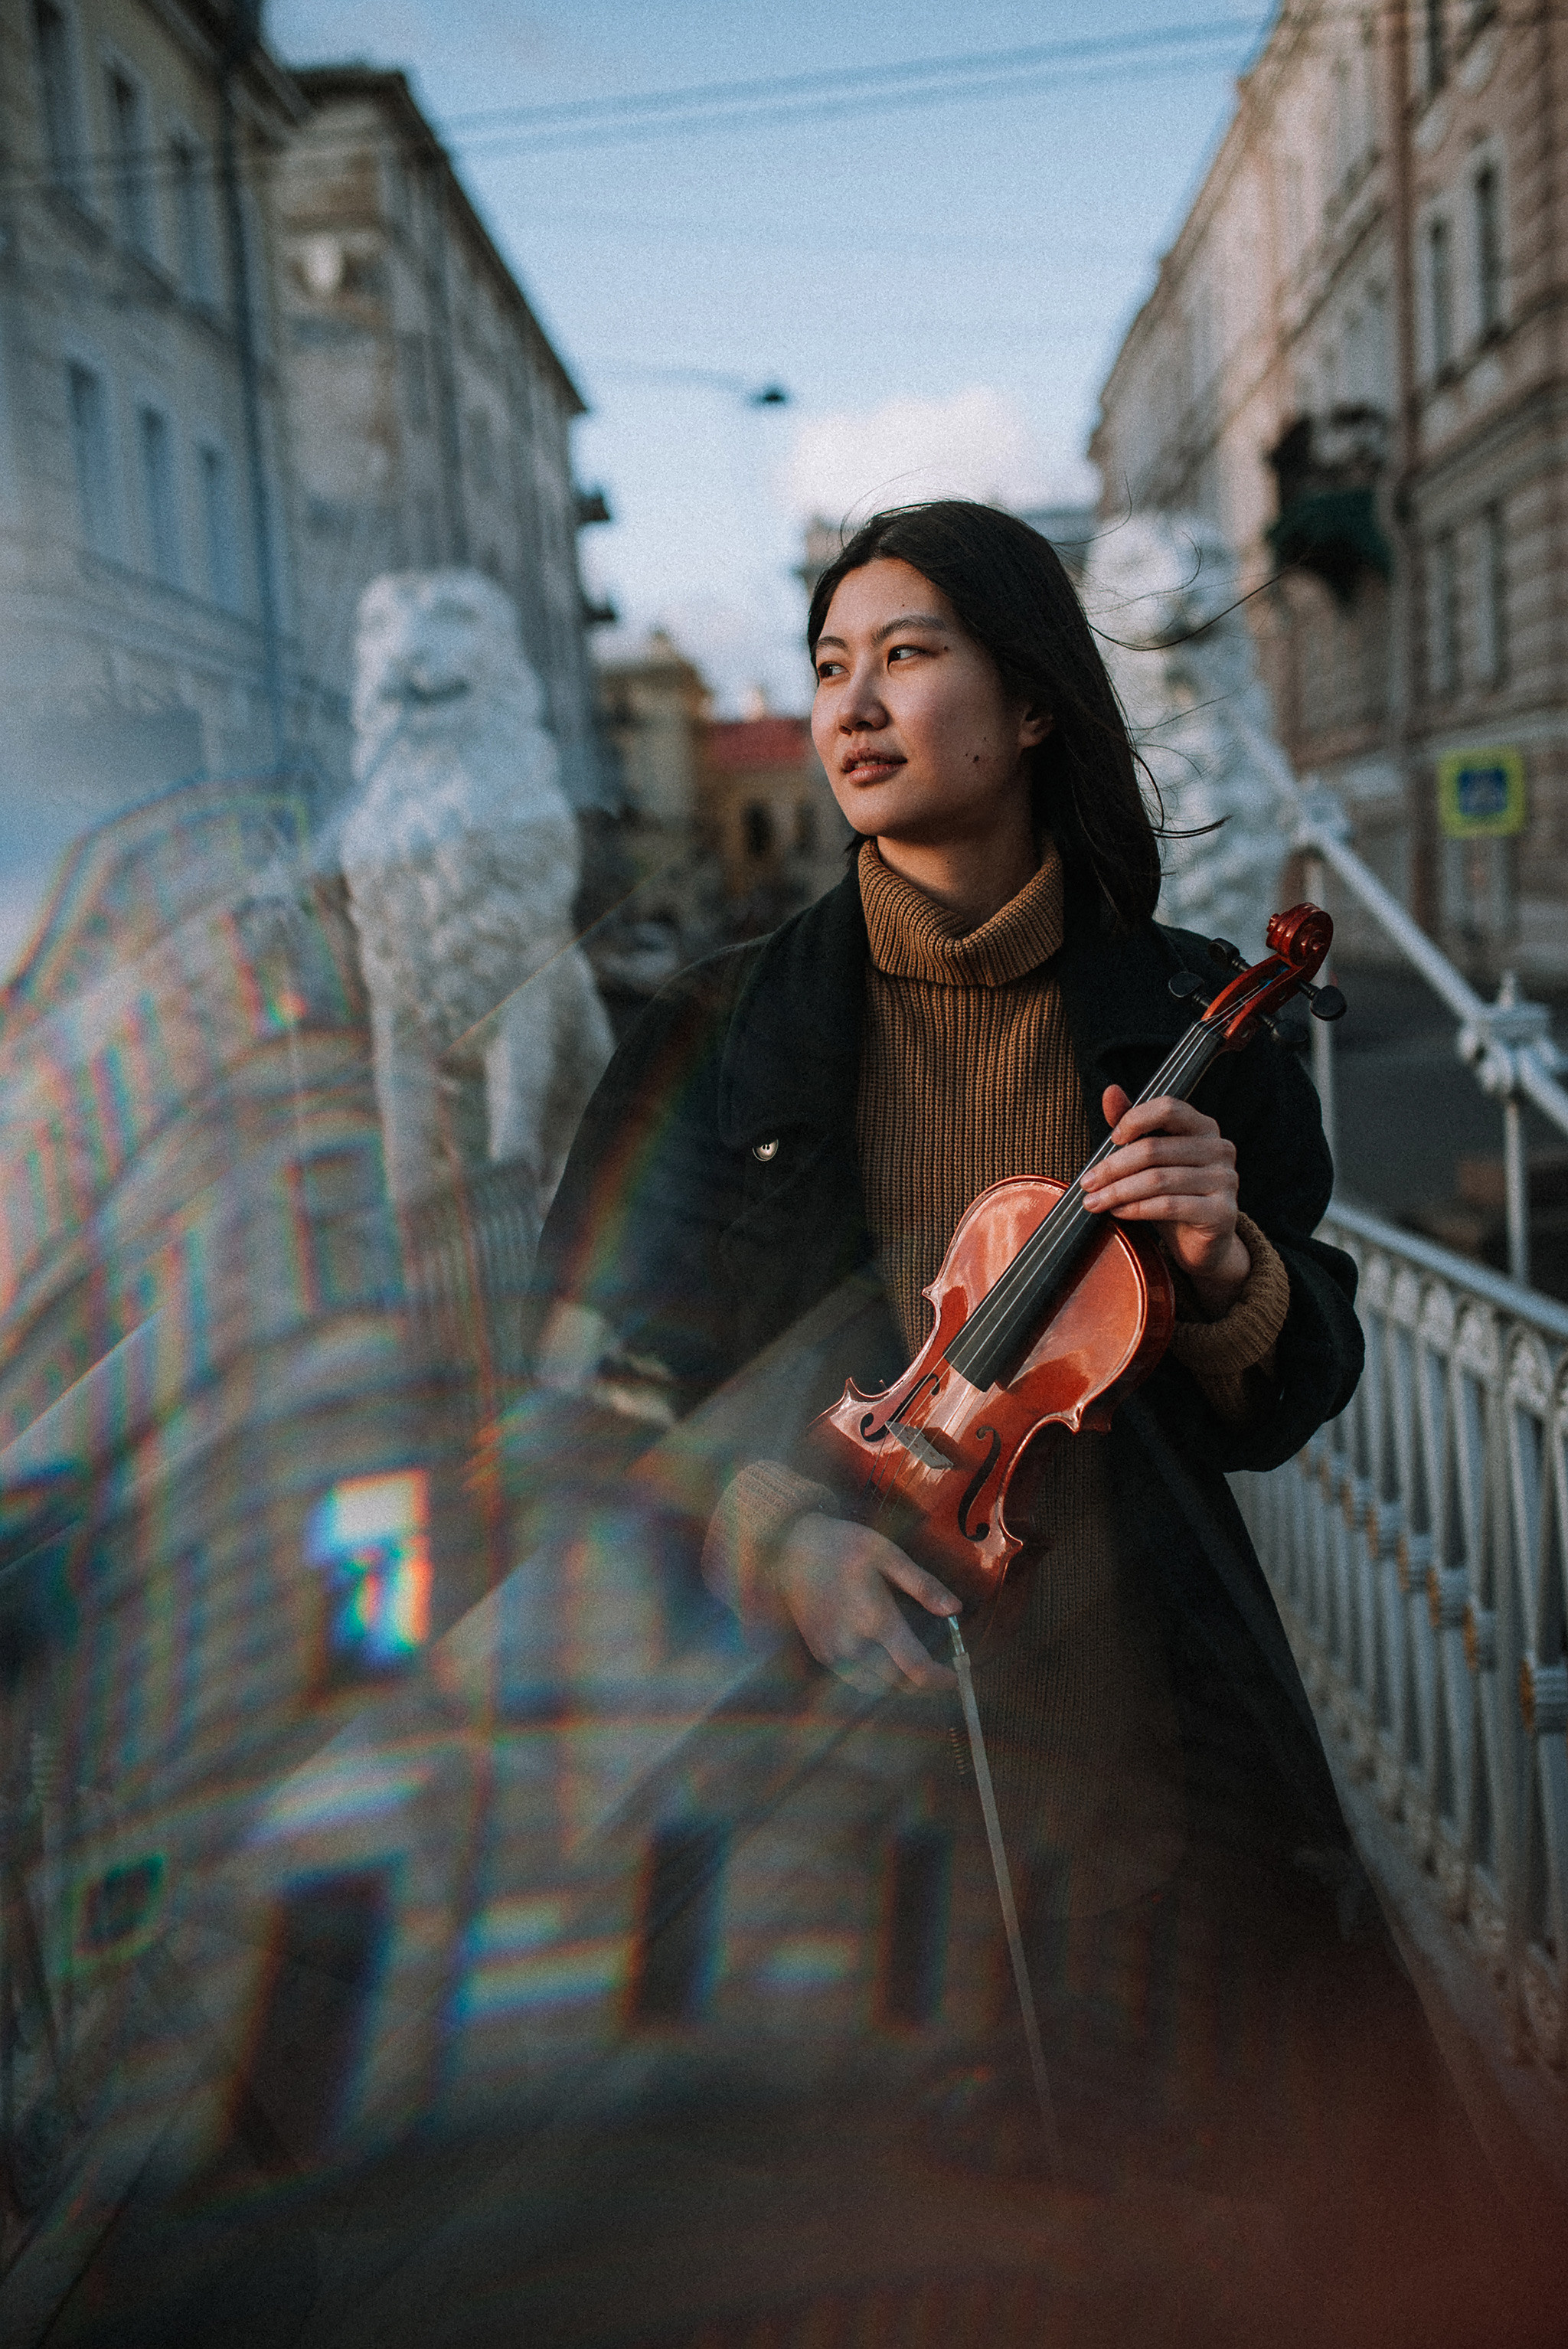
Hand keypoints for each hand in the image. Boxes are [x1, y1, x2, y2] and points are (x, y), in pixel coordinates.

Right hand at [773, 1513, 957, 1693]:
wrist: (790, 1546)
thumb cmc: (843, 1545)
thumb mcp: (888, 1554)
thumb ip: (923, 1585)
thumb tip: (955, 1610)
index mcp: (876, 1619)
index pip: (915, 1667)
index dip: (939, 1680)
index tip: (954, 1677)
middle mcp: (853, 1644)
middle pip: (898, 1684)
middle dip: (923, 1686)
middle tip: (939, 1675)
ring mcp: (833, 1652)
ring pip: (874, 1689)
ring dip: (899, 1688)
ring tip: (915, 1675)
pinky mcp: (820, 1653)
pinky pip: (853, 1680)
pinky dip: (874, 1682)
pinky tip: (884, 1667)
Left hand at [1079, 1083, 1250, 1313]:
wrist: (1201, 1244)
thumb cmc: (1173, 1195)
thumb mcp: (1151, 1160)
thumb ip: (1134, 1125)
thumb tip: (1110, 1091)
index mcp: (1204, 1127)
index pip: (1168, 1108)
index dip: (1135, 1119)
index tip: (1110, 1139)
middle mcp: (1220, 1149)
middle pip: (1154, 1149)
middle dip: (1112, 1167)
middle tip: (1087, 1182)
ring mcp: (1225, 1180)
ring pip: (1157, 1180)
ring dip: (1118, 1192)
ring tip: (1094, 1202)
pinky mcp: (1222, 1212)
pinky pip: (1169, 1206)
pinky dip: (1136, 1209)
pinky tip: (1118, 1212)